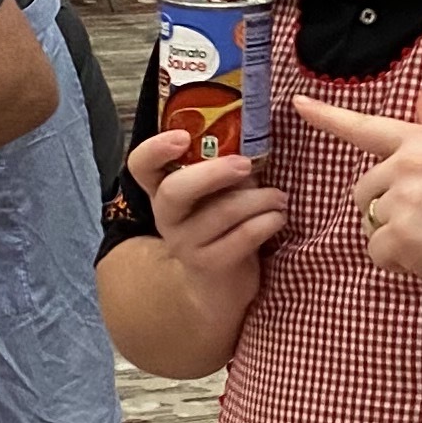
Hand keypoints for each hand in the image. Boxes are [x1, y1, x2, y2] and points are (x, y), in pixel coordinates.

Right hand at [128, 129, 285, 312]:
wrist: (220, 285)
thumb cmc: (222, 224)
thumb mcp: (217, 192)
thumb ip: (223, 167)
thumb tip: (252, 144)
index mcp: (163, 189)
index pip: (141, 165)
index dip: (156, 149)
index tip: (183, 137)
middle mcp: (166, 216)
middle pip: (175, 190)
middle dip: (214, 173)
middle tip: (246, 165)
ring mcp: (184, 243)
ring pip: (221, 212)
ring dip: (259, 199)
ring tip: (280, 197)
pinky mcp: (209, 265)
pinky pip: (242, 237)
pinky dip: (267, 222)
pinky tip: (278, 218)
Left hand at [296, 79, 421, 299]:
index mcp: (420, 141)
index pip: (365, 127)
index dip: (327, 116)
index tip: (297, 103)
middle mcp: (408, 164)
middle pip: (362, 192)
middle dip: (384, 210)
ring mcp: (404, 199)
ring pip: (367, 224)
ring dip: (390, 237)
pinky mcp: (402, 235)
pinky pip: (376, 251)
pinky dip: (396, 261)